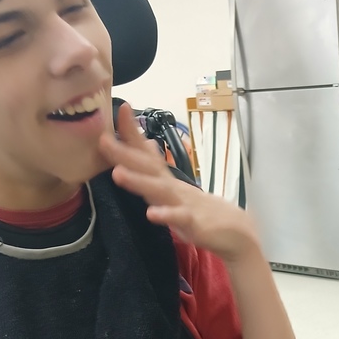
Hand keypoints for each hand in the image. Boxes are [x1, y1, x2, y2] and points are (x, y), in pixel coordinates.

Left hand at [98, 103, 259, 263]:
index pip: (146, 153)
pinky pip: (179, 218)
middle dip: (124, 154)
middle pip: (147, 167)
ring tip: (117, 174)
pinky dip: (166, 215)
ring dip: (139, 181)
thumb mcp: (174, 187)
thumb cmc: (200, 209)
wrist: (235, 230)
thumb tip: (144, 142)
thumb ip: (156, 167)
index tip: (120, 108)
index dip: (132, 133)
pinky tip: (151, 214)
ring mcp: (183, 203)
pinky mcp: (194, 222)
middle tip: (102, 140)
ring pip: (159, 190)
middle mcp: (172, 186)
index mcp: (166, 179)